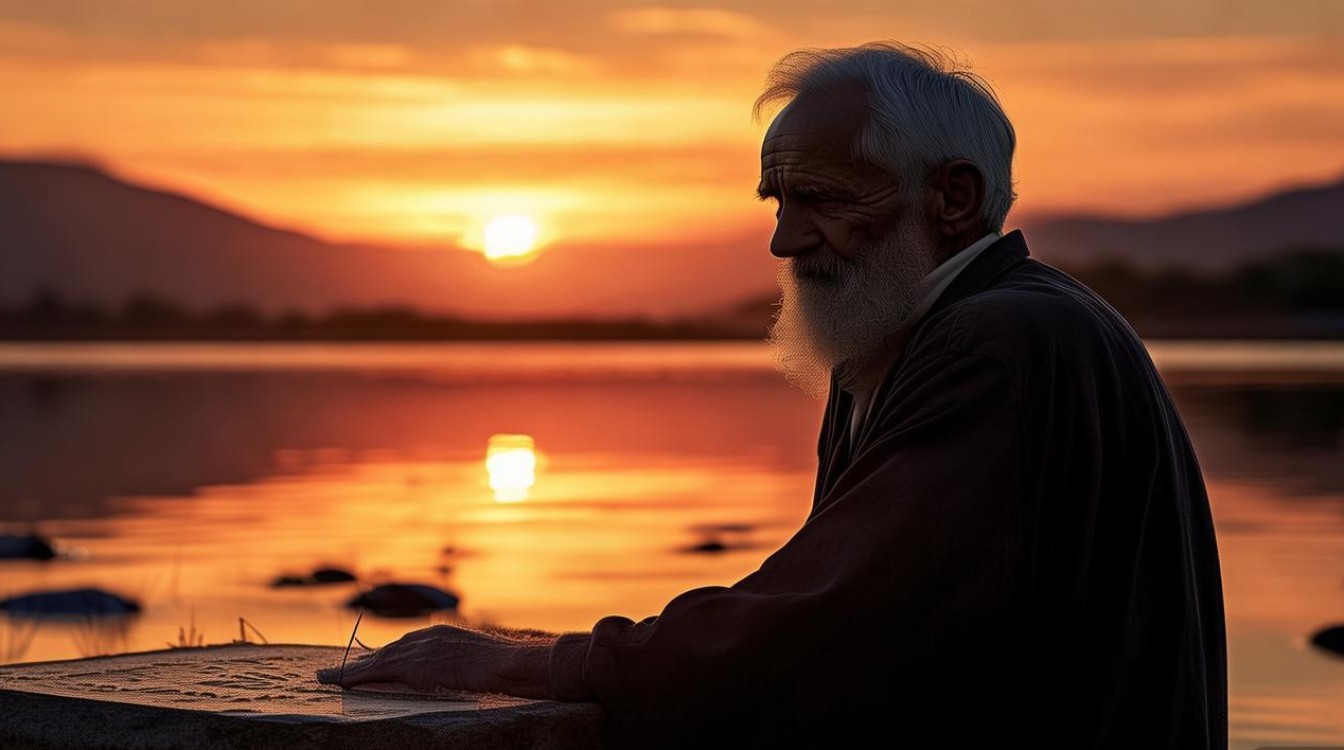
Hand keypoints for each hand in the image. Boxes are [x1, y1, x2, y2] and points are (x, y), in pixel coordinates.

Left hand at [315, 623, 557, 699]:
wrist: (511, 663)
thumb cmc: (506, 667)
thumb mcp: (479, 661)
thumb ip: (463, 663)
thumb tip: (460, 676)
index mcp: (442, 635)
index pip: (405, 646)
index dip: (383, 657)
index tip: (369, 663)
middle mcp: (427, 637)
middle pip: (385, 650)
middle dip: (360, 661)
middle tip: (335, 670)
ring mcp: (420, 649)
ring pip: (375, 659)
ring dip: (349, 669)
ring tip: (324, 677)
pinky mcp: (415, 664)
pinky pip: (377, 670)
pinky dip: (355, 676)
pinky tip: (338, 682)